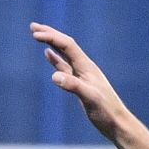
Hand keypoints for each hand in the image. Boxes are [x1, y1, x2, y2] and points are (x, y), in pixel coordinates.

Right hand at [29, 24, 130, 140]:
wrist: (116, 122)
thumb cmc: (106, 111)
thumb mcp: (89, 99)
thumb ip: (73, 86)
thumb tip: (54, 76)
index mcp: (86, 67)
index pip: (67, 46)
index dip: (52, 37)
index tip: (35, 34)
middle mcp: (84, 67)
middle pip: (65, 45)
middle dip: (50, 34)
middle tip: (32, 26)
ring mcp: (81, 74)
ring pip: (63, 53)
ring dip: (51, 43)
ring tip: (37, 34)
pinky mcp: (79, 83)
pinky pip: (64, 66)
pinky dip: (55, 58)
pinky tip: (49, 54)